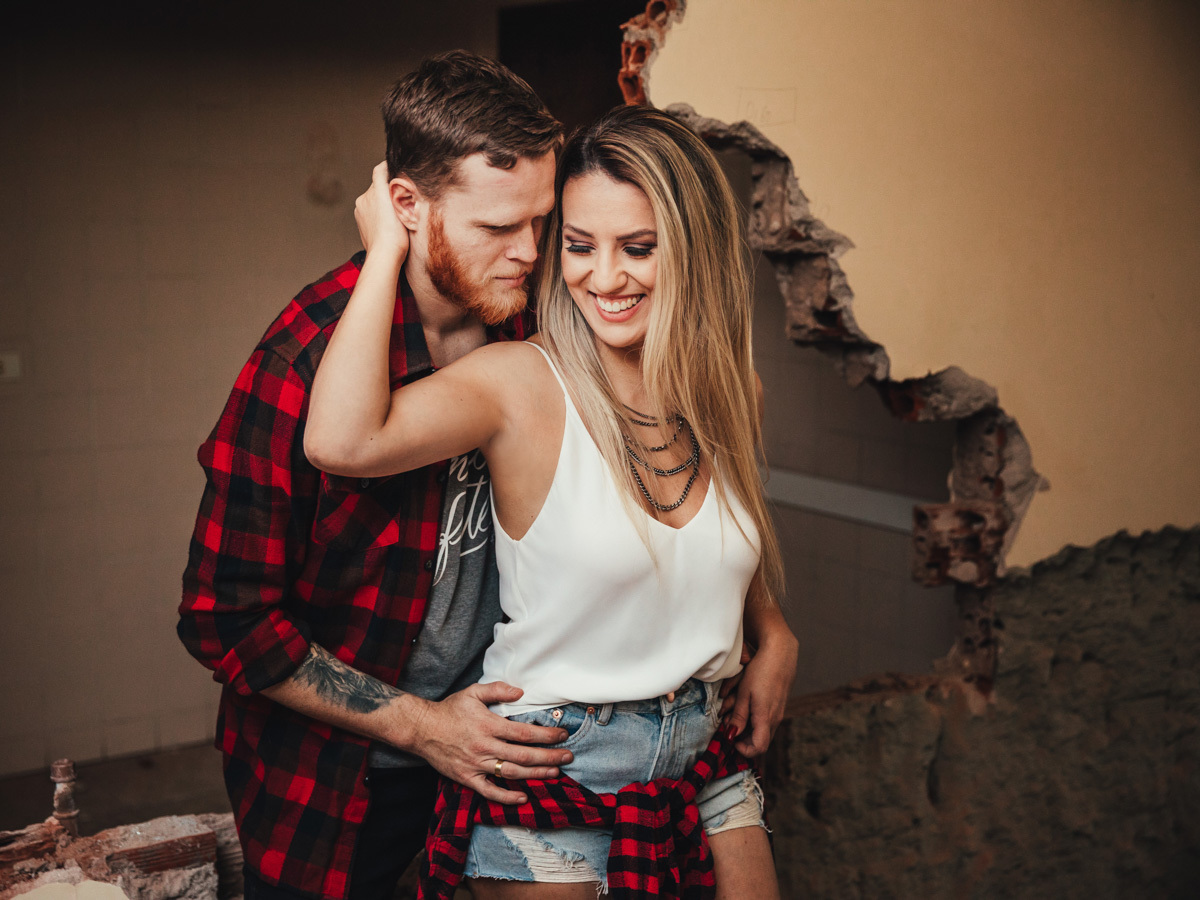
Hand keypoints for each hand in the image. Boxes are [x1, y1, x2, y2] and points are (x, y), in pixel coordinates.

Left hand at [355, 161, 409, 261]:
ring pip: (375, 202)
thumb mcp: (393, 200)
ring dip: (384, 204)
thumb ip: (384, 179)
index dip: (391, 172)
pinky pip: (372, 214)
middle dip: (388, 190)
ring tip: (397, 213)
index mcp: (370, 194)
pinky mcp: (362, 226)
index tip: (401, 172)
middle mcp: (362, 201)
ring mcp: (361, 214)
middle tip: (403, 197)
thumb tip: (384, 166)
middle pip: (378, 189)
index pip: (380, 174)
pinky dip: (380, 215)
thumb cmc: (394, 234)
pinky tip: (389, 224)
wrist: (385, 257)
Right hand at [404, 681, 572, 804]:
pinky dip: (506, 796)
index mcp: (489, 725)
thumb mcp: (473, 692)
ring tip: (554, 773)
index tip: (562, 736)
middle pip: (524, 755)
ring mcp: (476, 764)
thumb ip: (498, 689)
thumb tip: (521, 691)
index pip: (525, 733)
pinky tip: (523, 797)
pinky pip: (489, 791)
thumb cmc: (449, 710)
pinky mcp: (467, 778)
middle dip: (549, 757)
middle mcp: (485, 746)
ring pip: (512, 773)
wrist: (421, 729)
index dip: (547, 736)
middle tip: (568, 757)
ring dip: (536, 774)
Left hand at [723, 633, 797, 757]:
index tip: (731, 740)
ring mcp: (779, 712)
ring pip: (763, 730)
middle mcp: (775, 718)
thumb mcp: (744, 692)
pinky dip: (754, 719)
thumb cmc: (761, 670)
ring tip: (734, 715)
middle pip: (761, 742)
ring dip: (748, 728)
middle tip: (729, 727)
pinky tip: (745, 706)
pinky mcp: (779, 705)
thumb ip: (739, 716)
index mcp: (766, 717)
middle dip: (743, 739)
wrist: (780, 653)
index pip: (759, 748)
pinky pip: (767, 720)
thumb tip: (732, 735)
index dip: (744, 750)